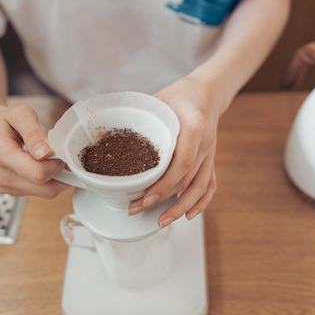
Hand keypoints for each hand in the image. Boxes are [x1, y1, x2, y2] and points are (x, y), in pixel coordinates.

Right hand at [0, 103, 70, 198]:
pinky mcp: (12, 192)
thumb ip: (34, 132)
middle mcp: (0, 175)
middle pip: (45, 187)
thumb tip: (45, 153)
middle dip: (59, 172)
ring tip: (50, 159)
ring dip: (56, 178)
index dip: (57, 164)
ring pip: (46, 193)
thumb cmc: (7, 122)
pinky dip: (49, 182)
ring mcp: (5, 186)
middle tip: (59, 156)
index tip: (59, 152)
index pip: (38, 173)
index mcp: (1, 154)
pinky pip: (41, 193)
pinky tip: (42, 166)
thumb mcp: (21, 114)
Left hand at [128, 76, 218, 227]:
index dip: (163, 185)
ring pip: (200, 187)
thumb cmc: (177, 97)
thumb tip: (104, 137)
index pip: (181, 163)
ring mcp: (210, 153)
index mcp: (194, 126)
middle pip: (187, 180)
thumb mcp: (157, 101)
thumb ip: (137, 118)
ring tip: (162, 221)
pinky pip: (210, 185)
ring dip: (181, 208)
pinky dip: (200, 203)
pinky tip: (187, 215)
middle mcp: (206, 143)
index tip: (145, 198)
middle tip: (139, 210)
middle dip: (163, 200)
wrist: (205, 93)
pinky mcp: (210, 160)